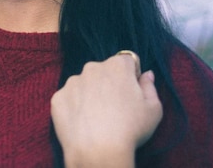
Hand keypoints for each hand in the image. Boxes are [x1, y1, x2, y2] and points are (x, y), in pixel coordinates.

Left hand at [50, 53, 161, 167]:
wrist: (98, 151)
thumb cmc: (130, 130)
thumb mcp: (154, 109)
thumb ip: (150, 86)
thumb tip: (147, 75)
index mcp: (117, 65)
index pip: (127, 62)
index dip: (131, 76)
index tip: (131, 93)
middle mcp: (92, 68)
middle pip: (103, 71)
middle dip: (109, 84)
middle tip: (114, 109)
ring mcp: (72, 82)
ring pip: (84, 84)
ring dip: (90, 94)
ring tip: (97, 119)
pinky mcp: (58, 97)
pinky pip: (68, 99)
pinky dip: (74, 108)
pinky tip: (83, 123)